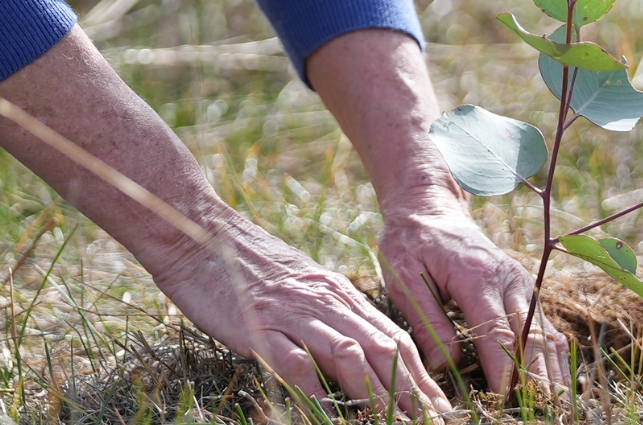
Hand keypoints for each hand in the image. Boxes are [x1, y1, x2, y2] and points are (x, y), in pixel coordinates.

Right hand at [149, 215, 453, 416]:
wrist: (202, 236)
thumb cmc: (250, 269)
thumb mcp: (305, 288)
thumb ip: (333, 317)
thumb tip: (363, 354)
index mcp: (340, 296)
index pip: (393, 338)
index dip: (421, 375)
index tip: (441, 406)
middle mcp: (326, 304)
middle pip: (381, 350)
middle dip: (410, 391)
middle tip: (431, 422)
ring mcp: (294, 315)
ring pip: (348, 355)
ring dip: (375, 394)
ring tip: (395, 421)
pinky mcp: (260, 327)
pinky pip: (295, 362)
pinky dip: (315, 390)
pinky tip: (328, 412)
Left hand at [380, 202, 571, 393]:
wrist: (432, 208)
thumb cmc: (412, 243)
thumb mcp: (404, 279)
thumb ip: (427, 323)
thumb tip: (444, 367)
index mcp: (478, 277)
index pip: (497, 333)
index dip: (503, 371)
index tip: (503, 401)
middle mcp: (510, 280)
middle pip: (532, 337)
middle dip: (537, 379)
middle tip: (540, 410)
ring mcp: (522, 285)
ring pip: (547, 335)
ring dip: (553, 373)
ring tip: (556, 406)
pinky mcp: (525, 291)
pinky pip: (547, 329)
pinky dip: (553, 359)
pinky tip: (557, 385)